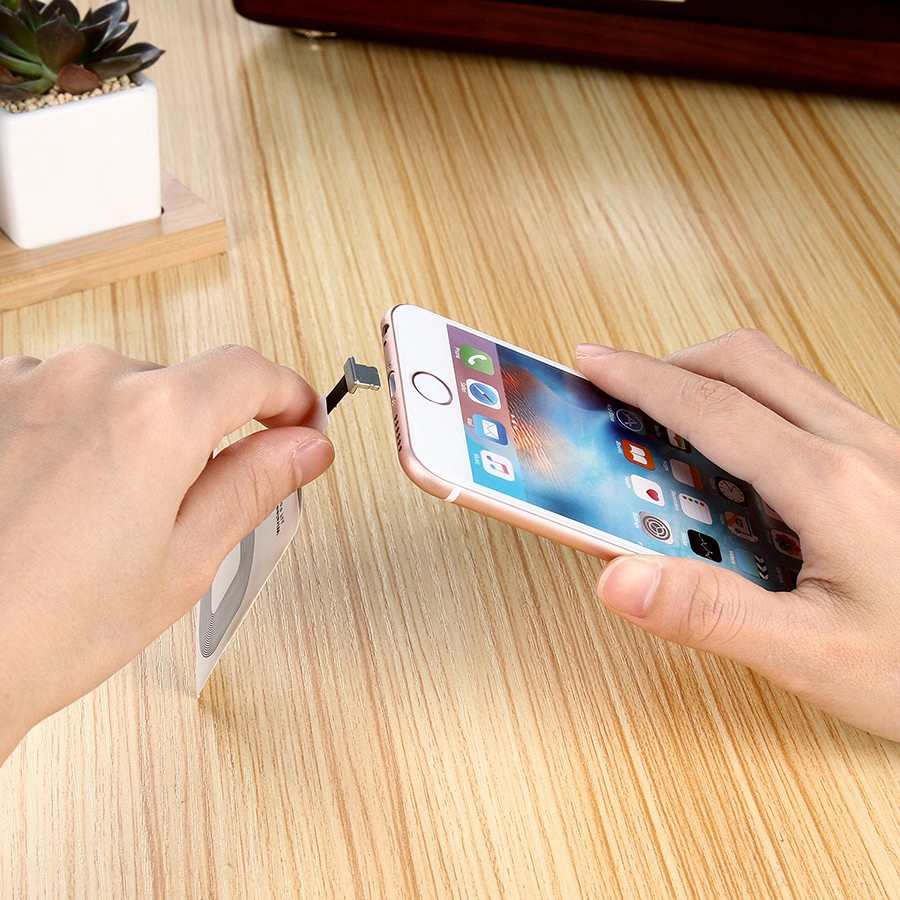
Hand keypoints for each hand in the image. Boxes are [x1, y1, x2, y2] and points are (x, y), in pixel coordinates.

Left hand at [0, 345, 333, 762]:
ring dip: (129, 437)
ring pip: (116, 393)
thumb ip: (253, 486)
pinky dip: (72, 436)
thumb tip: (304, 448)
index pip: (250, 373)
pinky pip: (56, 398)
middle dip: (199, 435)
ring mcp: (24, 380)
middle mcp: (88, 377)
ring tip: (100, 517)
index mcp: (156, 418)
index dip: (289, 397)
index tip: (300, 420)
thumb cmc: (46, 626)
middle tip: (187, 507)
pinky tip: (52, 499)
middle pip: (181, 385)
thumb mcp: (184, 562)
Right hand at [576, 329, 899, 741]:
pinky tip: (743, 459)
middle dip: (672, 363)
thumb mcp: (812, 657)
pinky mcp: (894, 461)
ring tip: (669, 417)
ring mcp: (884, 447)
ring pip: (783, 377)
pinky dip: (754, 406)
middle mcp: (861, 447)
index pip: (710, 407)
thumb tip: (620, 577)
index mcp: (830, 484)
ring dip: (715, 381)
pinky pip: (810, 405)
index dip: (639, 379)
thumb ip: (709, 614)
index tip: (593, 363)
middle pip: (748, 362)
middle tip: (622, 386)